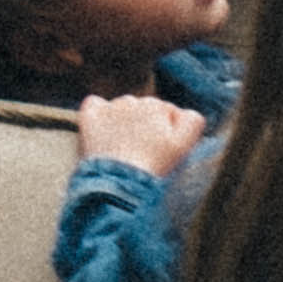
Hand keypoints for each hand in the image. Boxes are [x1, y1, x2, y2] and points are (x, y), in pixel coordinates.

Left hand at [73, 92, 205, 174]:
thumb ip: (192, 122)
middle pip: (146, 109)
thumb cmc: (156, 167)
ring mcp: (109, 108)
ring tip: (128, 148)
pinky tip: (106, 131)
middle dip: (149, 125)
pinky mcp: (90, 116)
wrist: (122, 181)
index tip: (167, 149)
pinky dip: (101, 113)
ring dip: (127, 122)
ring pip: (123, 108)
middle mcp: (132, 101)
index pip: (170, 112)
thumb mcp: (184, 146)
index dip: (172, 131)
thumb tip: (186, 112)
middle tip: (148, 151)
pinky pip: (95, 104)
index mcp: (156, 106)